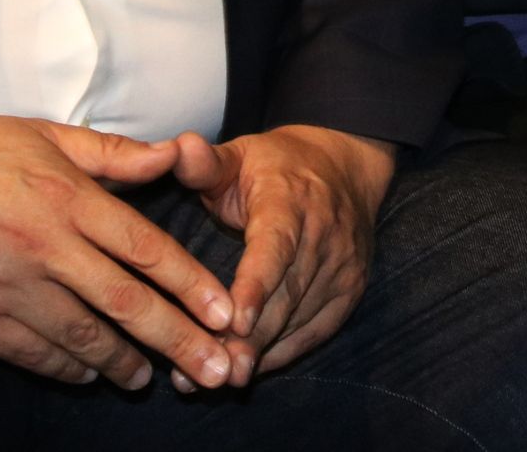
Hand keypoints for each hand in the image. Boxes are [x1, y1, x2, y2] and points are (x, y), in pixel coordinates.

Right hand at [0, 79, 237, 390]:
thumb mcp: (39, 131)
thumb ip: (110, 154)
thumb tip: (173, 155)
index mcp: (63, 194)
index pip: (146, 250)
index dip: (192, 286)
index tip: (227, 313)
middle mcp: (40, 246)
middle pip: (126, 307)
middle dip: (180, 344)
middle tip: (219, 373)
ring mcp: (2, 288)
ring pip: (82, 341)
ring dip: (125, 365)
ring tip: (156, 378)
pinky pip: (32, 355)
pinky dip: (68, 369)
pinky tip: (90, 373)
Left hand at [173, 124, 394, 383]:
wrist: (345, 167)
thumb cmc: (276, 166)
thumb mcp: (238, 155)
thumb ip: (204, 162)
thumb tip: (177, 147)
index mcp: (290, 202)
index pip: (275, 248)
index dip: (256, 286)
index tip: (234, 322)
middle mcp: (323, 237)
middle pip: (285, 297)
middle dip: (248, 339)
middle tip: (208, 371)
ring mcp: (342, 267)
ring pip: (299, 320)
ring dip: (259, 354)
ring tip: (216, 380)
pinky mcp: (349, 290)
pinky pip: (315, 332)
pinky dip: (283, 354)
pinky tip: (250, 371)